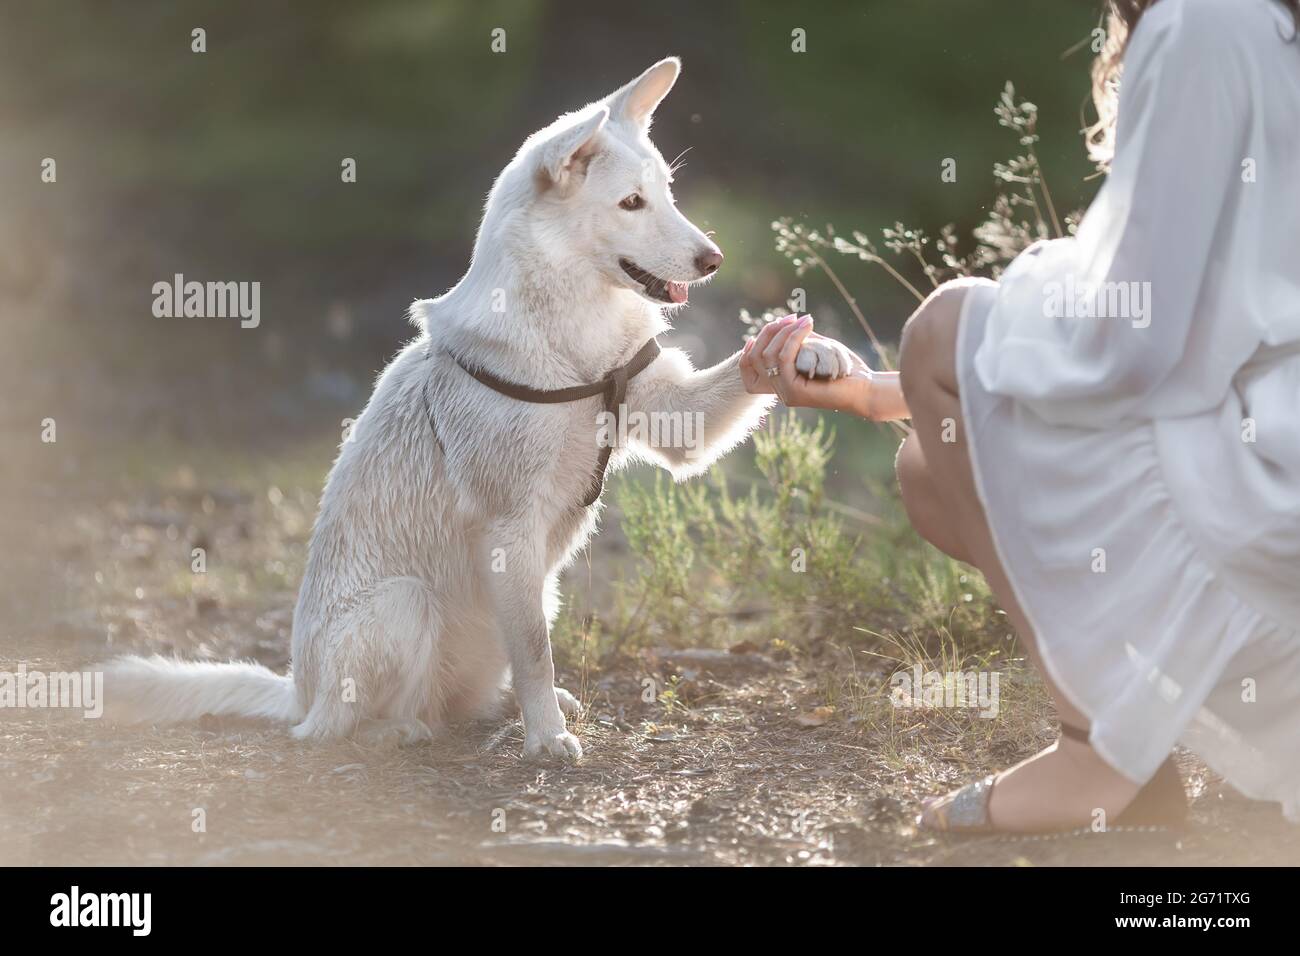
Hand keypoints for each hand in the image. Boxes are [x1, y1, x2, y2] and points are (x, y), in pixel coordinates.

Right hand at [740, 314, 887, 417]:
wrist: (865, 387)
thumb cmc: (844, 368)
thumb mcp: (815, 348)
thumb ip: (797, 339)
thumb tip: (783, 324)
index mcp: (781, 383)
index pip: (748, 371)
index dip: (746, 351)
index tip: (758, 333)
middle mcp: (780, 390)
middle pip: (756, 358)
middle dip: (769, 332)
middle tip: (792, 317)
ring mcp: (785, 393)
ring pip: (769, 356)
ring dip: (785, 332)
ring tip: (804, 320)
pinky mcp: (794, 392)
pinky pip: (785, 358)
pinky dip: (794, 338)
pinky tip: (807, 326)